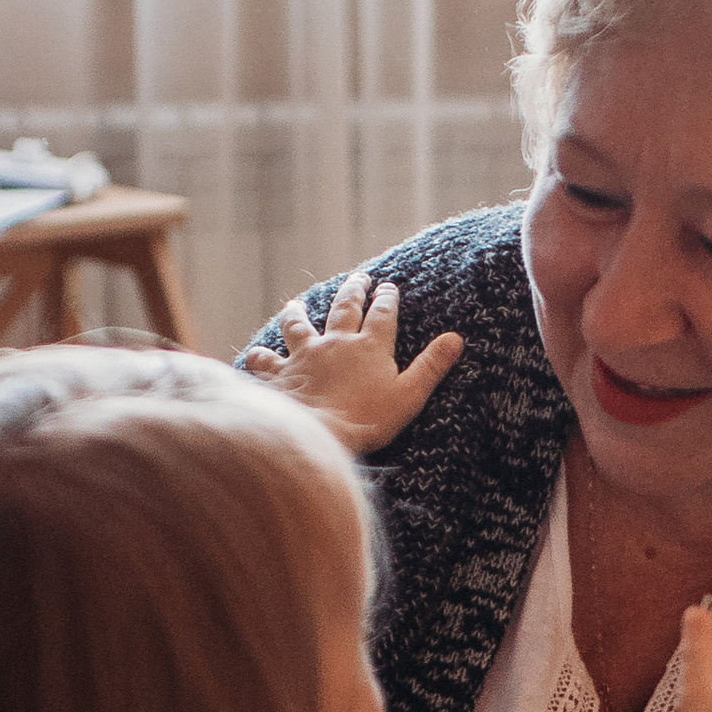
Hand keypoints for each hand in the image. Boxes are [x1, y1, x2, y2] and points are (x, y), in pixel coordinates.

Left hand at [235, 270, 463, 452]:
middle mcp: (335, 343)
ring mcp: (304, 356)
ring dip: (297, 312)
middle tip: (359, 278)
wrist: (319, 434)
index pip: (383, 314)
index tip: (389, 287)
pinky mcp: (279, 374)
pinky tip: (255, 354)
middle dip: (353, 290)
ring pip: (298, 324)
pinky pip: (265, 361)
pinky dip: (260, 356)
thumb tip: (456, 339)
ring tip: (295, 303)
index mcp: (369, 347)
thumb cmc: (367, 419)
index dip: (387, 298)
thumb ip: (431, 366)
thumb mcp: (409, 395)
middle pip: (343, 307)